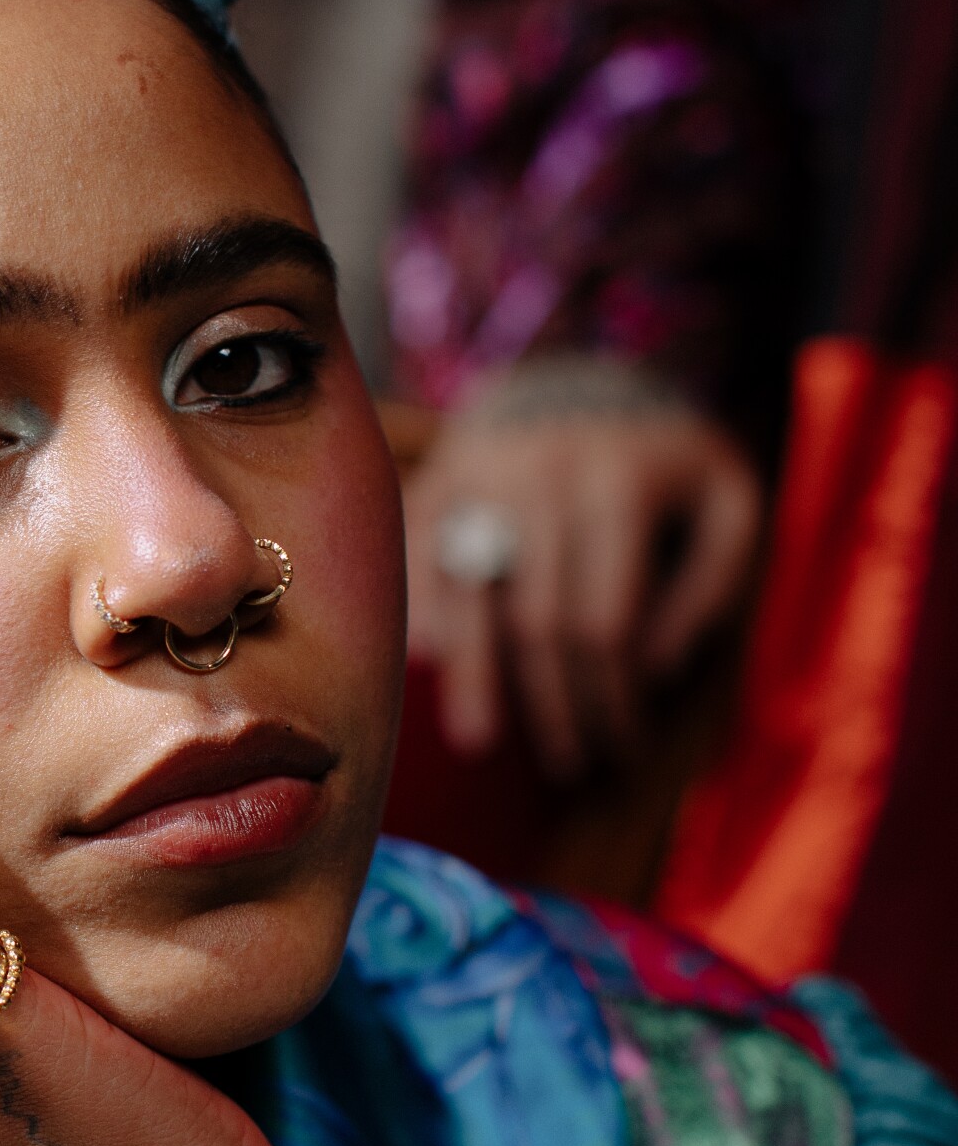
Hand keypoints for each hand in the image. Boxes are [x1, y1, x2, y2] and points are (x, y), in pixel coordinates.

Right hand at [403, 361, 760, 776]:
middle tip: (570, 765)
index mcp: (618, 482)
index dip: (613, 696)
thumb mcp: (728, 503)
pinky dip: (424, 624)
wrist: (579, 380)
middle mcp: (540, 475)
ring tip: (479, 744)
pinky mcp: (434, 483)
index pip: (605, 620)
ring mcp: (477, 476)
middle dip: (554, 704)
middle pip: (537, 620)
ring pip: (466, 595)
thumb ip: (713, 584)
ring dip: (474, 677)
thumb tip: (653, 668)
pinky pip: (417, 567)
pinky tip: (429, 676)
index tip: (624, 748)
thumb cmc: (664, 464)